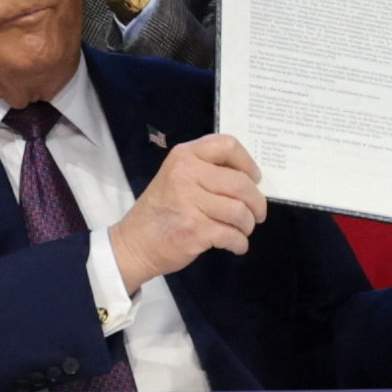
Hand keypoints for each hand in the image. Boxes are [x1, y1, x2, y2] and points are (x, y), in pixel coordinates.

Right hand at [112, 130, 262, 285]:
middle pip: (241, 183)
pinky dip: (240, 243)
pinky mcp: (195, 230)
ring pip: (240, 211)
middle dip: (256, 202)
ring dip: (248, 225)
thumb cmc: (160, 209)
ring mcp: (190, 203)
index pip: (228, 146)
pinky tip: (236, 245)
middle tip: (257, 214)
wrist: (134, 243)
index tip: (254, 179)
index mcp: (184, 156)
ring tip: (243, 230)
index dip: (248, 163)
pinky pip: (233, 235)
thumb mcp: (176, 176)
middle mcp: (187, 174)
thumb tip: (249, 179)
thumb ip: (206, 170)